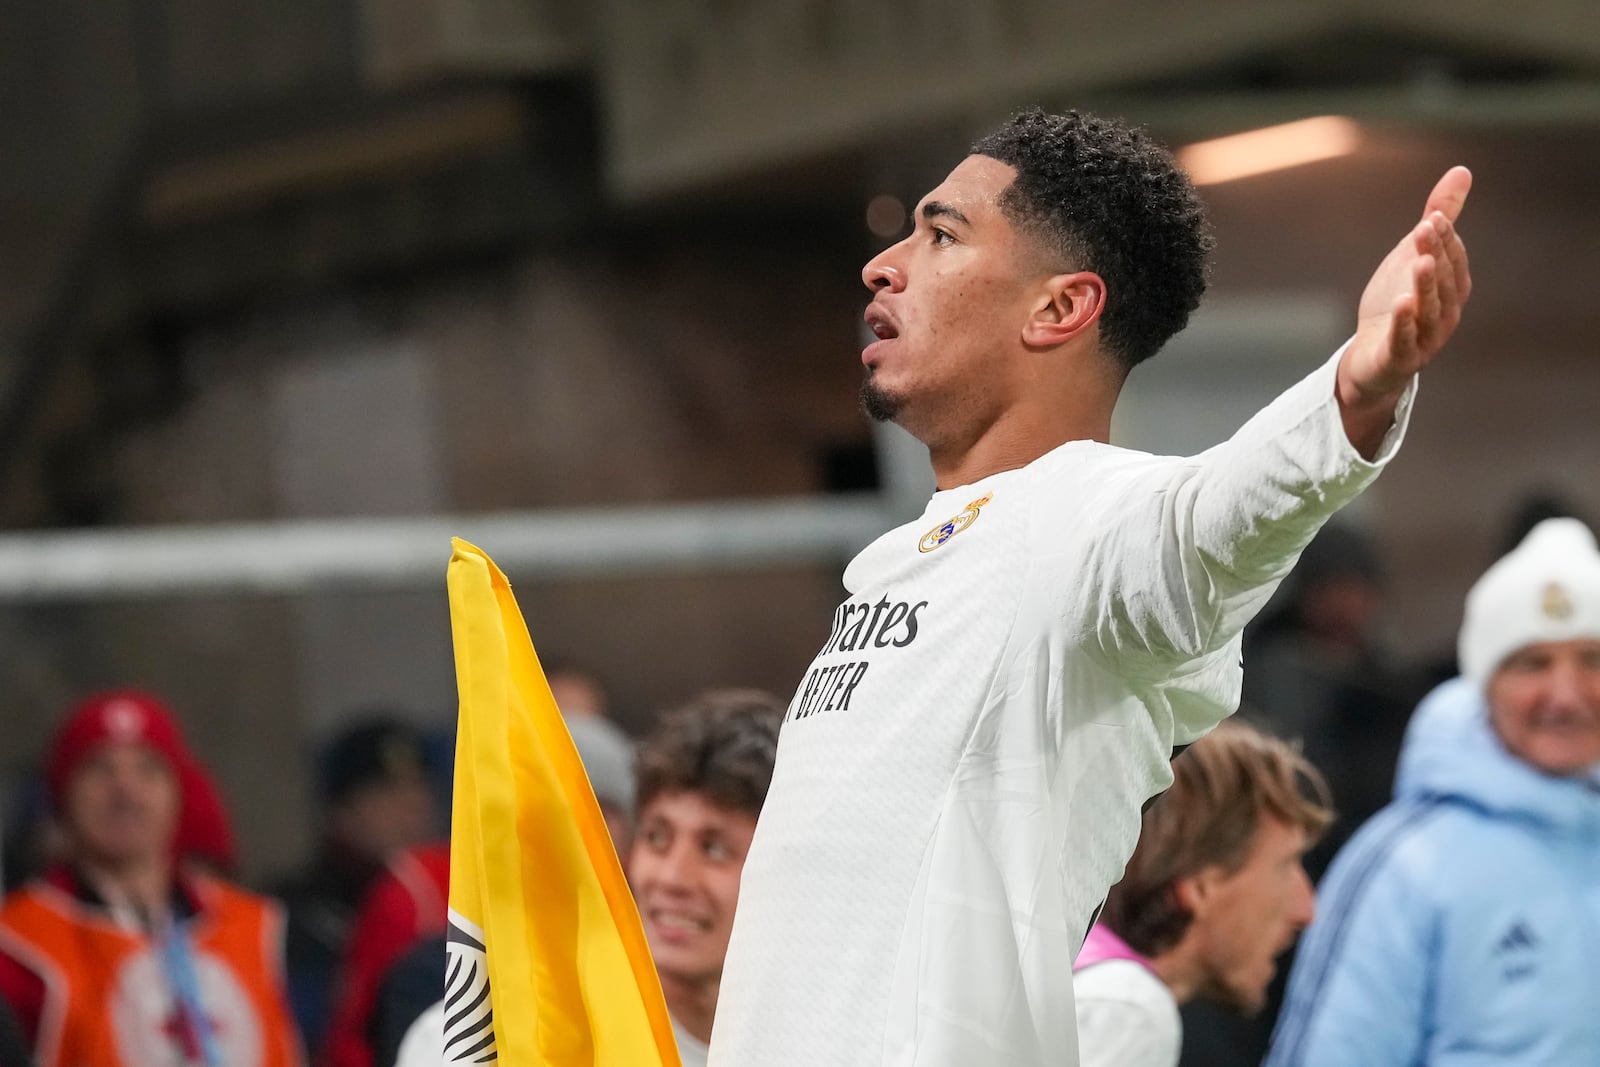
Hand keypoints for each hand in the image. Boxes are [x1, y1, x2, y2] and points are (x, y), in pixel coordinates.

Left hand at [1337, 167, 1472, 452]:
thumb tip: (1462, 170)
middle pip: (1442, 282)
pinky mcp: (1400, 357)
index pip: (1453, 260)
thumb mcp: (1413, 254)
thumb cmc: (1397, 302)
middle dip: (1435, 255)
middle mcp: (1446, 314)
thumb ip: (1439, 216)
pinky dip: (1404, 323)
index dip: (1446, 239)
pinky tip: (1400, 304)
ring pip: (1428, 310)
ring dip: (1425, 285)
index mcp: (1452, 289)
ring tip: (1419, 262)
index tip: (1433, 216)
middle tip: (1424, 228)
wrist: (1371, 357)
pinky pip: (1404, 340)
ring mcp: (1425, 339)